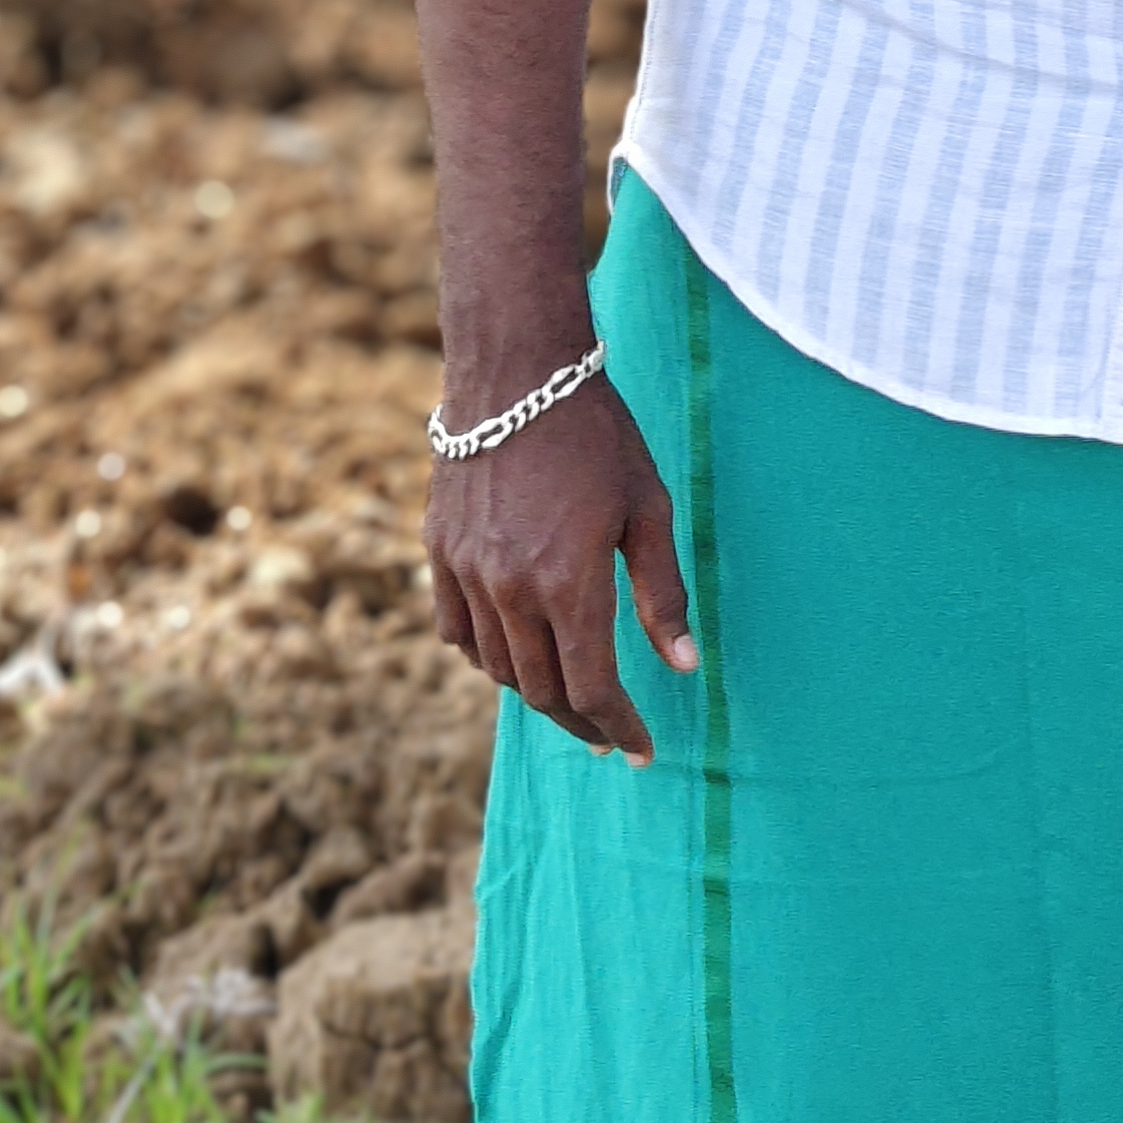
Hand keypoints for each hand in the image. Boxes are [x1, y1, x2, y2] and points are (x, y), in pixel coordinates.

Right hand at [427, 380, 697, 761]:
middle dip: (581, 722)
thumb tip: (683, 667)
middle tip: (610, 734)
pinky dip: (483, 656)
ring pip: (496, 668)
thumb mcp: (648, 508)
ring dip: (535, 693)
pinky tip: (511, 656)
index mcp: (568, 583)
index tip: (642, 749)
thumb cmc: (597, 434)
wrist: (517, 372)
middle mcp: (510, 590)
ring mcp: (467, 573)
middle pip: (542, 690)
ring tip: (569, 699)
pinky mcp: (439, 552)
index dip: (619, 727)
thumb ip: (662, 594)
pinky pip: (455, 631)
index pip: (591, 688)